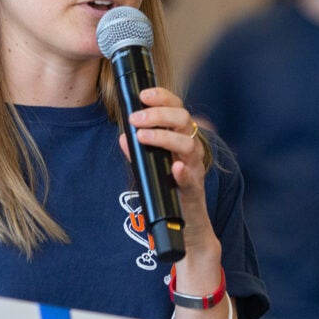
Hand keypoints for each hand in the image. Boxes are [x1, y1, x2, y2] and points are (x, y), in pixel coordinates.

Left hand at [121, 87, 218, 261]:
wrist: (187, 223)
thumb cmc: (169, 187)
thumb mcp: (152, 165)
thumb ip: (138, 151)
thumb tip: (122, 137)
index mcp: (182, 136)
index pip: (176, 107)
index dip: (162, 97)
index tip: (143, 95)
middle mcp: (192, 148)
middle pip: (183, 120)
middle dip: (158, 115)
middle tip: (134, 118)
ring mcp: (195, 167)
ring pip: (189, 144)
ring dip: (164, 137)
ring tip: (143, 136)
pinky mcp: (195, 188)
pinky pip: (191, 177)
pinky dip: (183, 171)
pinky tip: (174, 167)